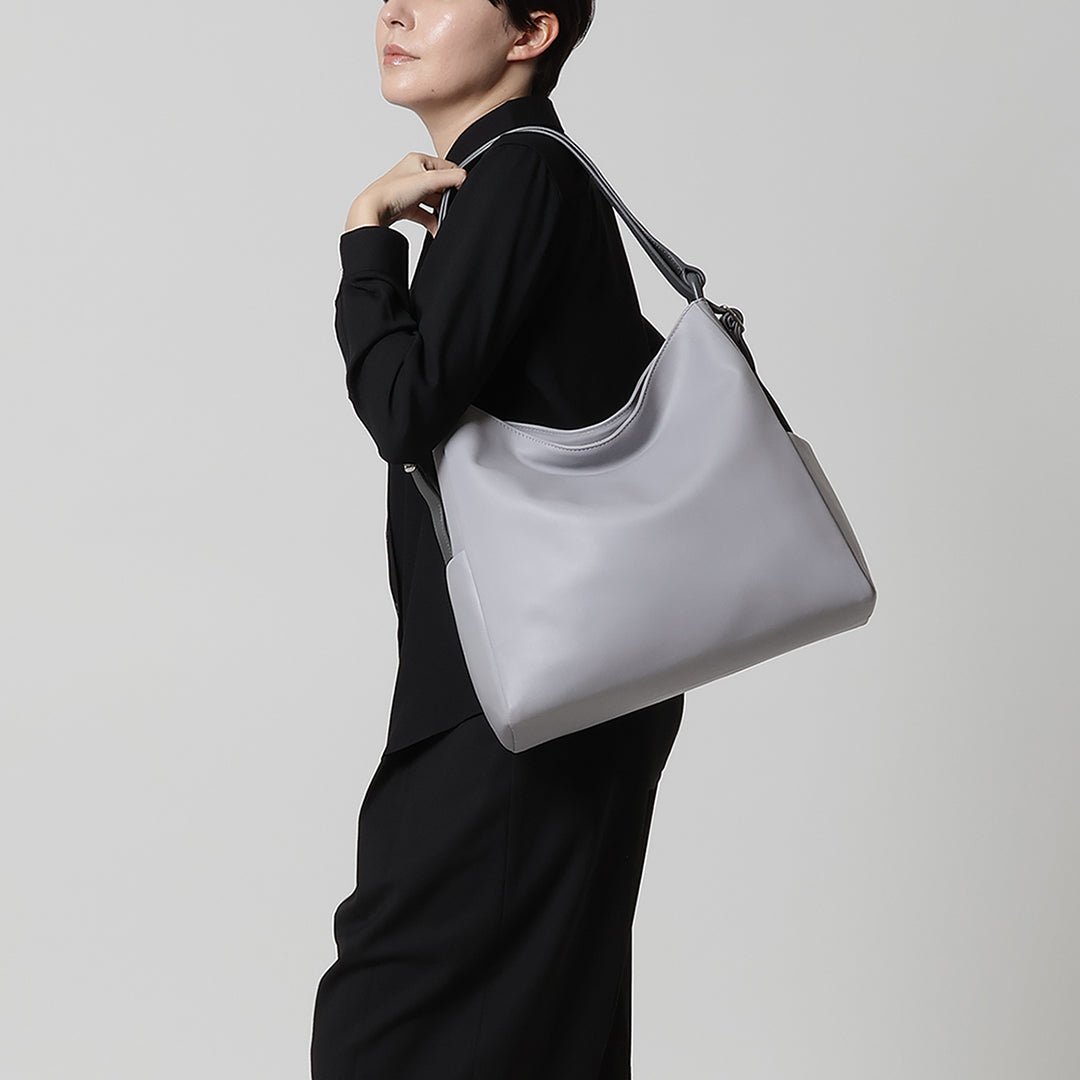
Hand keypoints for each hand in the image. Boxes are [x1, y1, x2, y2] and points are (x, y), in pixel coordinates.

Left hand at [345, 152, 467, 236]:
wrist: (372, 211)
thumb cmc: (392, 192)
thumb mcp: (429, 180)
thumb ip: (452, 177)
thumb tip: (466, 178)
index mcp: (418, 160)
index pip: (446, 167)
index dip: (456, 179)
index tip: (462, 190)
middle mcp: (413, 174)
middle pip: (440, 186)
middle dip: (447, 199)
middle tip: (450, 207)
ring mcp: (409, 191)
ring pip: (432, 201)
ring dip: (439, 213)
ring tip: (443, 220)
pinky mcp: (405, 207)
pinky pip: (424, 214)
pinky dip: (431, 222)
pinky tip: (435, 229)